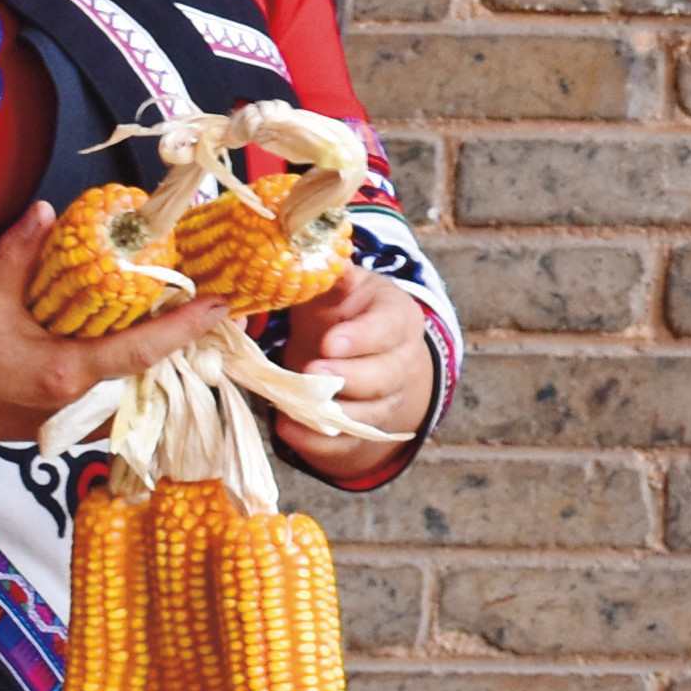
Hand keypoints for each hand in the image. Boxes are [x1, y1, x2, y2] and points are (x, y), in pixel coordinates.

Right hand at [0, 206, 236, 450]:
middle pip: (152, 377)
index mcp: (64, 374)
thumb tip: (50, 211)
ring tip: (192, 321)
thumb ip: (19, 251)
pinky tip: (148, 349)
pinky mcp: (64, 424)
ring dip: (166, 363)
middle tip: (218, 304)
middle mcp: (77, 405)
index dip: (184, 328)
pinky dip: (138, 378)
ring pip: (138, 396)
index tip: (220, 305)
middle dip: (187, 344)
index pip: (140, 352)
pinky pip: (116, 405)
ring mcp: (72, 421)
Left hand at [263, 264, 445, 449]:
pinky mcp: (365, 430)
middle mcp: (401, 362)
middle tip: (312, 372)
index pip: (388, 329)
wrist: (359, 351)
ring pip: (369, 414)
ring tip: (292, 406)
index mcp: (397, 318)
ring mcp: (387, 400)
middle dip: (348, 377)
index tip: (330, 342)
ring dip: (332, 414)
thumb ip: (332, 274)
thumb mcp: (341, 286)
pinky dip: (317, 441)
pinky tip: (288, 429)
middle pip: (385, 377)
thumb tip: (316, 247)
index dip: (361, 338)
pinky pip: (347, 443)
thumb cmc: (344, 310)